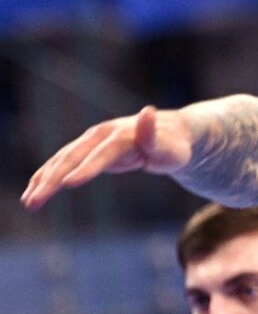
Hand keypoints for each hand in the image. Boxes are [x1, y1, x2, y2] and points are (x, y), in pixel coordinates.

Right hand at [21, 105, 193, 209]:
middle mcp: (100, 135)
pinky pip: (61, 163)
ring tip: (29, 202)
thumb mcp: (170, 147)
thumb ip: (154, 136)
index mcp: (122, 136)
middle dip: (53, 179)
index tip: (68, 184)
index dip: (86, 168)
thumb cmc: (172, 147)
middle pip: (73, 157)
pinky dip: (46, 176)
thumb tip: (147, 112)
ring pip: (62, 160)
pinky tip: (33, 192)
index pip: (102, 154)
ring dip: (43, 180)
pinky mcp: (86, 150)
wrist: (168, 133)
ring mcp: (90, 141)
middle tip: (36, 201)